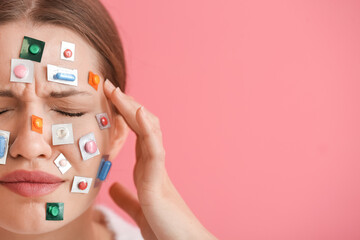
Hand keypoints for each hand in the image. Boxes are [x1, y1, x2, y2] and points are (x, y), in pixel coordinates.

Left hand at [103, 80, 216, 239]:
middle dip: (125, 105)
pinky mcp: (159, 184)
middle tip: (109, 86)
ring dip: (133, 110)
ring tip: (118, 92)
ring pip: (148, 132)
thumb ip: (126, 197)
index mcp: (147, 169)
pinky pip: (155, 152)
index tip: (109, 99)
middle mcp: (154, 165)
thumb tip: (112, 187)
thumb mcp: (138, 209)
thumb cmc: (165, 227)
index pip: (135, 134)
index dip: (123, 116)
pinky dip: (148, 130)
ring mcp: (158, 172)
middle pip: (141, 127)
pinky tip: (140, 113)